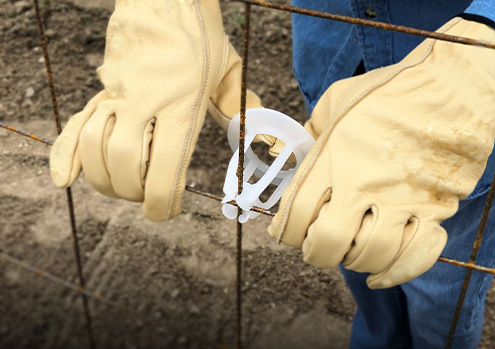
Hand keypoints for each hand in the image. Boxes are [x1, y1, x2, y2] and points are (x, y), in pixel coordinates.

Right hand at [50, 0, 261, 220]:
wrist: (163, 0)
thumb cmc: (199, 36)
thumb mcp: (228, 69)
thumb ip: (238, 106)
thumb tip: (259, 135)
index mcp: (182, 103)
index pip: (165, 167)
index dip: (161, 200)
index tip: (164, 212)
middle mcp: (146, 102)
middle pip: (125, 163)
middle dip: (133, 192)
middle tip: (145, 196)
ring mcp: (118, 96)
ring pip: (96, 148)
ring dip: (105, 179)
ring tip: (121, 187)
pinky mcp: (101, 91)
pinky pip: (75, 125)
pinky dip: (65, 155)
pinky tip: (64, 179)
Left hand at [268, 18, 494, 287]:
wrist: (449, 85)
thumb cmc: (388, 90)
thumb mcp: (335, 101)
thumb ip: (313, 130)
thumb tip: (300, 147)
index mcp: (332, 159)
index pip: (295, 214)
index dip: (284, 231)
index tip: (286, 231)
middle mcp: (362, 185)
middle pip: (328, 243)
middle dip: (315, 254)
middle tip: (316, 248)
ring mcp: (401, 199)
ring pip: (372, 255)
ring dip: (355, 262)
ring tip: (351, 253)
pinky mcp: (434, 208)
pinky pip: (418, 254)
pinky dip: (398, 273)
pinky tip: (380, 276)